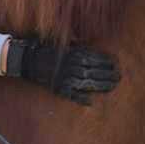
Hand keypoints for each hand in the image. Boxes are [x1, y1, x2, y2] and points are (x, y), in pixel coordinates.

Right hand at [5, 38, 119, 104]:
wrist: (26, 60)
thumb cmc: (46, 50)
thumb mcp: (62, 43)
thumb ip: (76, 44)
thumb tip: (87, 42)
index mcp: (72, 53)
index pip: (94, 58)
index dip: (105, 62)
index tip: (115, 65)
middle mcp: (70, 65)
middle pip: (93, 71)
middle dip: (107, 75)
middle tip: (118, 78)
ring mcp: (64, 77)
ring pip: (87, 83)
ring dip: (100, 86)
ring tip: (111, 87)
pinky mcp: (58, 87)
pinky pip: (72, 95)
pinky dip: (81, 99)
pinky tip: (91, 101)